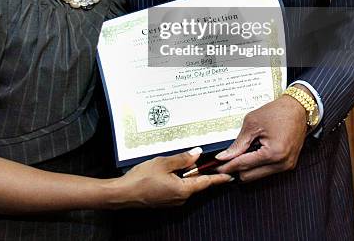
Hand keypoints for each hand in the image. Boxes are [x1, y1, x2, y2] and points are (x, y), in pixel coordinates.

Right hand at [115, 147, 232, 208]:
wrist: (124, 193)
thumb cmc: (142, 178)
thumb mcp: (163, 163)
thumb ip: (182, 158)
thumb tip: (197, 154)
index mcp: (183, 189)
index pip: (206, 183)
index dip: (218, 178)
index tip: (230, 176)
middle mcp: (180, 198)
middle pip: (195, 183)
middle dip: (199, 171)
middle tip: (203, 159)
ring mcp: (172, 200)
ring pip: (185, 185)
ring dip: (186, 174)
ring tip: (180, 161)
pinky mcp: (164, 199)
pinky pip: (176, 187)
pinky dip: (177, 178)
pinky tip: (169, 170)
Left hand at [213, 96, 307, 181]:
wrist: (298, 108)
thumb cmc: (277, 112)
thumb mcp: (252, 123)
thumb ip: (238, 143)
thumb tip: (224, 157)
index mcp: (273, 154)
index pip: (243, 165)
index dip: (227, 166)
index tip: (215, 167)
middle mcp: (281, 164)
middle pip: (249, 176)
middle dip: (235, 169)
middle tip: (223, 161)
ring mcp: (286, 166)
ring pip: (257, 175)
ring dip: (246, 167)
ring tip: (238, 153)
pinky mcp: (288, 164)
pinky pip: (267, 170)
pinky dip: (256, 164)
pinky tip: (251, 153)